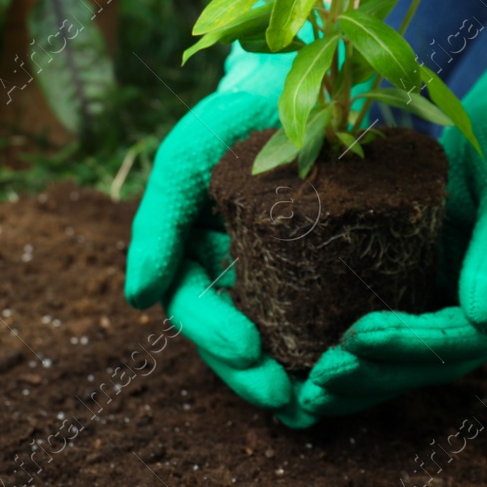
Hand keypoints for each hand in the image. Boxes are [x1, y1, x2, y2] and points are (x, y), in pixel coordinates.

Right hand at [125, 45, 296, 410]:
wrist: (303, 81)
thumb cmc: (232, 119)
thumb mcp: (187, 160)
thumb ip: (157, 222)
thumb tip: (138, 300)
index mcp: (192, 254)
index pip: (194, 306)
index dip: (215, 336)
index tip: (249, 350)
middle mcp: (231, 273)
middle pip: (233, 339)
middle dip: (251, 376)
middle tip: (283, 398)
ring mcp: (277, 276)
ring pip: (275, 342)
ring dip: (288, 379)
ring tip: (311, 405)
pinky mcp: (324, 272)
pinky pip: (321, 321)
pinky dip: (326, 354)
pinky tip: (348, 377)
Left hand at [284, 0, 486, 425]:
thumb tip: (483, 314)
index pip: (468, 335)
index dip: (412, 344)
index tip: (356, 339)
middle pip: (437, 359)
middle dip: (377, 374)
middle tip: (316, 384)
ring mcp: (469, 295)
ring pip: (415, 352)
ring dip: (365, 374)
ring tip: (308, 390)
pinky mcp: (439, 275)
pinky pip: (400, 318)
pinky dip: (363, 343)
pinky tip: (315, 352)